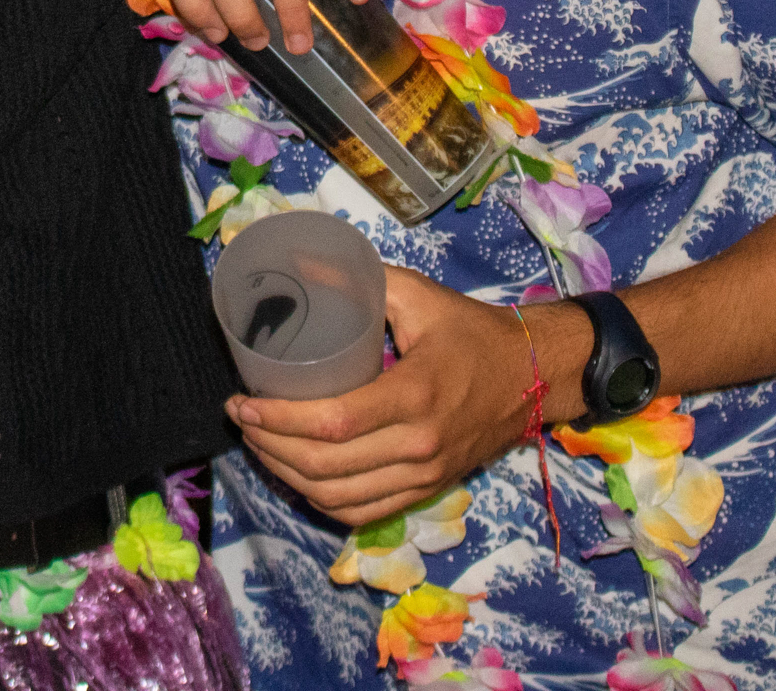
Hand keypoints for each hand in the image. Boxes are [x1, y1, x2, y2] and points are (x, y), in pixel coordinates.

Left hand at [230, 268, 555, 525]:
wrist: (534, 374)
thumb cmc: (472, 331)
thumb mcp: (417, 295)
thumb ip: (357, 279)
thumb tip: (295, 263)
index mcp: (415, 394)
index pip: (332, 422)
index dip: (277, 420)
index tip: (242, 402)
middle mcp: (419, 444)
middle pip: (326, 466)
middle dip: (269, 446)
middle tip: (241, 420)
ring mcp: (425, 475)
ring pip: (339, 496)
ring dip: (287, 476)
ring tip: (260, 444)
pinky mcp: (428, 489)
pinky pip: (365, 513)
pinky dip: (323, 502)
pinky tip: (298, 478)